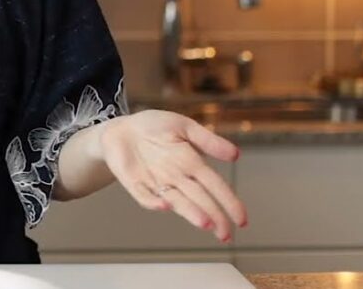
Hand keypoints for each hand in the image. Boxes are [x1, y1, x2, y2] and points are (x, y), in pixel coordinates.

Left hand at [98, 110, 247, 241]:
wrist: (121, 129)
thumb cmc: (154, 127)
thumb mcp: (183, 126)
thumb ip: (207, 140)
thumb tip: (236, 154)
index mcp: (192, 163)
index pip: (215, 185)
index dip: (229, 201)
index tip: (241, 220)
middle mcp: (177, 177)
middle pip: (200, 199)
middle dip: (214, 216)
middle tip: (225, 234)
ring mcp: (157, 183)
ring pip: (177, 202)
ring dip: (190, 212)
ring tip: (205, 224)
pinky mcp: (136, 185)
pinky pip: (145, 197)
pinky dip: (154, 202)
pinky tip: (165, 205)